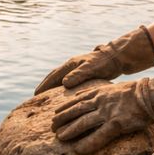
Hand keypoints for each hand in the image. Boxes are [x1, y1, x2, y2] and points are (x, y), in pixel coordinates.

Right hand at [34, 26, 153, 94]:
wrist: (118, 57)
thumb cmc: (105, 63)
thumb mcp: (91, 69)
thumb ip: (78, 75)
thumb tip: (64, 83)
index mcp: (71, 64)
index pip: (53, 75)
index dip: (44, 86)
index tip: (36, 95)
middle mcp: (72, 65)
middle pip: (54, 76)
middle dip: (45, 86)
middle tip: (36, 97)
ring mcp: (77, 68)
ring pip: (60, 78)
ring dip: (52, 87)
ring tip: (46, 97)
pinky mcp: (84, 72)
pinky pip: (69, 81)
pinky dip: (62, 87)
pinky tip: (63, 95)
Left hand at [52, 67, 153, 153]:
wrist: (153, 96)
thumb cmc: (137, 93)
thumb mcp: (115, 89)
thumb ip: (103, 94)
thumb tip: (93, 99)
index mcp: (100, 92)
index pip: (77, 99)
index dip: (65, 107)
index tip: (55, 113)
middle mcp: (101, 102)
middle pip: (76, 110)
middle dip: (62, 119)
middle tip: (52, 127)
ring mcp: (108, 113)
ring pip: (83, 122)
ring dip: (70, 130)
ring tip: (59, 137)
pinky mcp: (117, 124)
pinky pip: (99, 136)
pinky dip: (87, 144)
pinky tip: (78, 150)